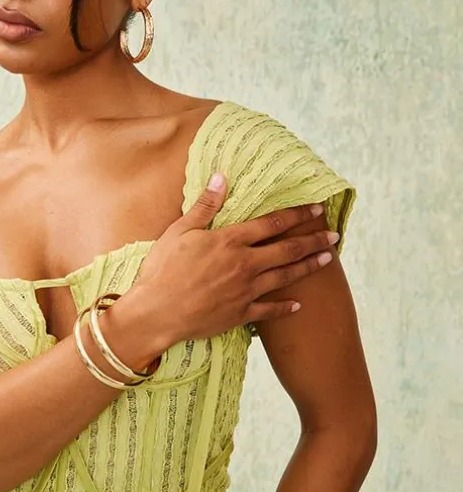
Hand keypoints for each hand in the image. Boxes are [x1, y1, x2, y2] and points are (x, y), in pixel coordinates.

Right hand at [134, 174, 338, 346]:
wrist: (156, 313)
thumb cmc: (163, 270)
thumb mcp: (180, 231)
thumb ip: (205, 206)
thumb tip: (222, 178)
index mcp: (230, 241)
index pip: (272, 223)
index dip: (297, 214)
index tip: (317, 208)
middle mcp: (244, 265)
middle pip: (287, 250)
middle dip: (313, 241)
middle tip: (334, 235)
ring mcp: (245, 291)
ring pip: (285, 277)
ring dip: (308, 267)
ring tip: (328, 260)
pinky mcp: (239, 314)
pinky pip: (269, 310)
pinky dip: (285, 307)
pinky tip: (299, 304)